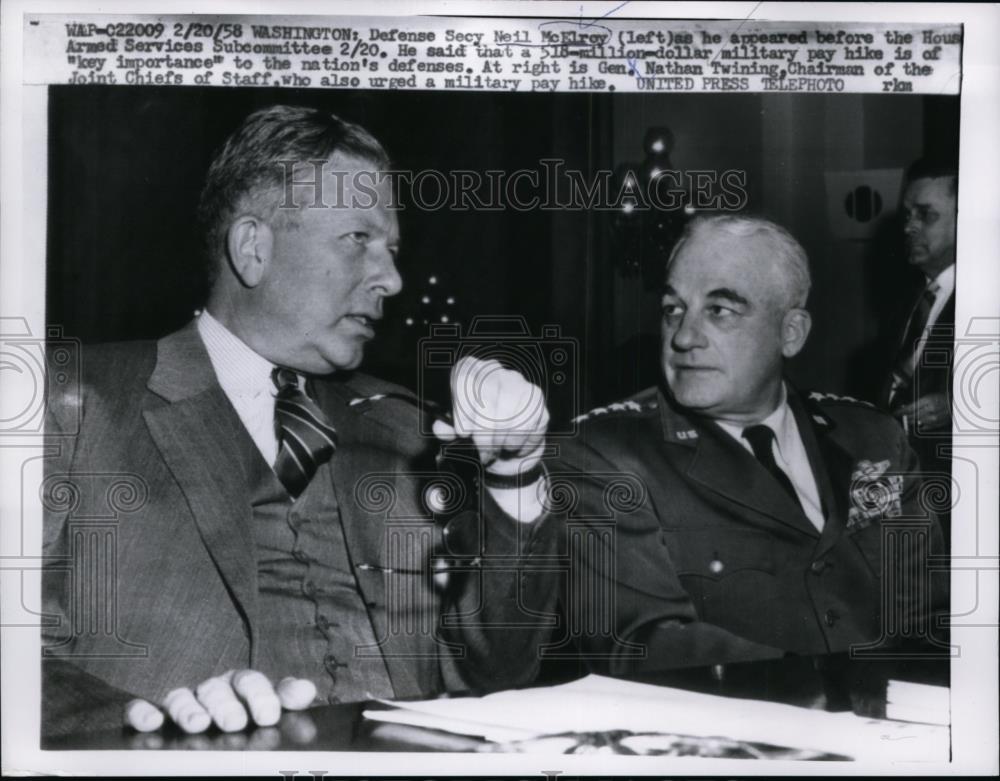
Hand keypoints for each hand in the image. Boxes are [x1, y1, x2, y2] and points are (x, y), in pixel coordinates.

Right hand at [124, 670, 315, 732]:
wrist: (205, 718)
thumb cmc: (242, 709)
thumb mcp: (266, 703)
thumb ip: (285, 696)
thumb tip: (306, 690)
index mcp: (238, 684)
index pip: (250, 682)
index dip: (260, 696)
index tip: (268, 715)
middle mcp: (209, 689)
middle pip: (216, 689)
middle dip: (225, 705)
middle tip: (234, 723)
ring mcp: (180, 698)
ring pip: (181, 697)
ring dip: (188, 709)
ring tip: (197, 724)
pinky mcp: (149, 710)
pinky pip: (140, 707)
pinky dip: (143, 712)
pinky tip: (152, 722)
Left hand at [432, 356, 548, 473]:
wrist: (507, 447)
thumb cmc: (478, 433)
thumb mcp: (457, 431)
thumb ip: (446, 429)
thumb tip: (441, 428)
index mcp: (467, 371)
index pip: (464, 378)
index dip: (463, 407)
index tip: (463, 433)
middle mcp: (493, 370)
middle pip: (488, 395)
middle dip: (484, 431)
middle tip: (482, 452)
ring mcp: (517, 381)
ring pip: (509, 411)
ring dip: (501, 440)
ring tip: (496, 451)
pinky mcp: (536, 398)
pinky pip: (528, 423)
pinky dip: (518, 442)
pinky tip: (512, 447)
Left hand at [894, 392, 950, 430]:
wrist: (956, 403)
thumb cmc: (942, 398)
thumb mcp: (928, 396)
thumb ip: (917, 403)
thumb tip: (905, 408)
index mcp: (928, 401)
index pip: (909, 408)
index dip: (900, 412)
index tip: (895, 413)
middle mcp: (931, 410)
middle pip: (912, 416)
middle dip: (904, 417)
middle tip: (899, 417)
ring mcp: (935, 418)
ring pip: (917, 422)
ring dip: (910, 421)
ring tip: (907, 419)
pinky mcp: (938, 424)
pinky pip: (924, 427)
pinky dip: (919, 425)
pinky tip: (916, 423)